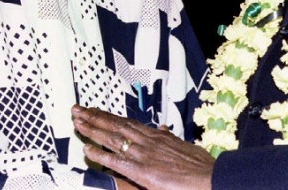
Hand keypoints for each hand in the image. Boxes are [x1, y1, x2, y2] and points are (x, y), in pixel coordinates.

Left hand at [71, 105, 213, 189]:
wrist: (209, 177)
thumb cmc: (200, 165)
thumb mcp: (185, 145)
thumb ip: (170, 138)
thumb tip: (164, 129)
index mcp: (157, 136)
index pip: (127, 122)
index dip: (108, 116)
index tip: (94, 110)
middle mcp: (147, 141)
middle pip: (116, 125)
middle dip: (94, 117)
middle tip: (77, 110)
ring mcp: (144, 154)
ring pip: (113, 138)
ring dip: (92, 129)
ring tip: (77, 122)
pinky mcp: (142, 171)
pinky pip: (116, 161)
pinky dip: (100, 154)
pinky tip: (87, 149)